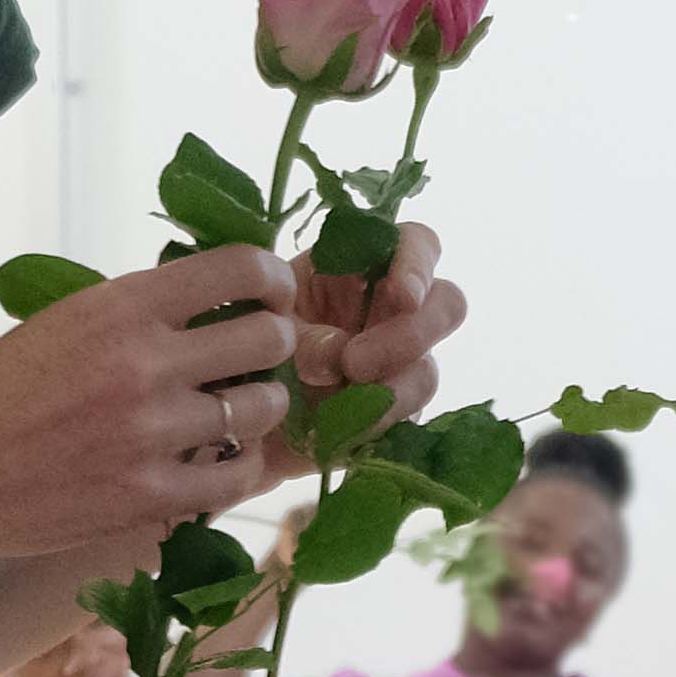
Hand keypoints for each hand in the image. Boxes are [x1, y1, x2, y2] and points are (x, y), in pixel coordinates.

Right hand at [0, 247, 296, 566]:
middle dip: (274, 341)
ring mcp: (150, 435)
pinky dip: (240, 469)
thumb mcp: (61, 321)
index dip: (272, 276)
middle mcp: (145, 364)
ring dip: (259, 408)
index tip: (271, 292)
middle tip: (259, 356)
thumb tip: (210, 303)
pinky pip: (236, 479)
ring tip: (236, 412)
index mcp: (120, 306)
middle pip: (267, 336)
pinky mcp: (147, 499)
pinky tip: (221, 463)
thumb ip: (135, 313)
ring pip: (262, 408)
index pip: (240, 267)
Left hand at [263, 221, 468, 479]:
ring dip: (390, 390)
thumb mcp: (263, 328)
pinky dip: (376, 427)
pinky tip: (342, 433)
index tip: (404, 295)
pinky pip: (406, 421)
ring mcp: (398, 365)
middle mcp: (390, 313)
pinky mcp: (393, 413)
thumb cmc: (248, 347)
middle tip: (355, 363)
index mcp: (360, 268)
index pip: (415, 244)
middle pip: (445, 304)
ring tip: (338, 408)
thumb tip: (341, 357)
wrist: (230, 415)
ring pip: (426, 371)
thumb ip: (302, 336)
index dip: (419, 264)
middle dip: (411, 334)